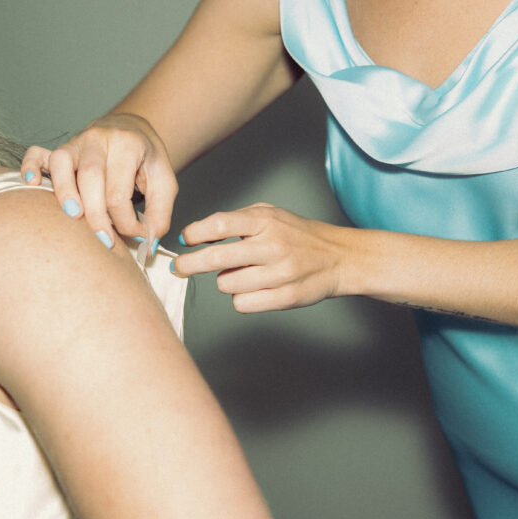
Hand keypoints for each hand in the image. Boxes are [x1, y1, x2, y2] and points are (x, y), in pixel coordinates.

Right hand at [21, 113, 177, 245]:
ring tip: (73, 216)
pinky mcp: (58, 149)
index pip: (119, 191)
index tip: (136, 235)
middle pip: (90, 178)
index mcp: (128, 145)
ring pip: (61, 163)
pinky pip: (36, 153)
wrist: (130, 130)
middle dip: (95, 215)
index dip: (126, 221)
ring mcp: (75, 142)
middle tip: (104, 240)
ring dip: (64, 192)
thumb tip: (148, 244)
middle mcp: (98, 139)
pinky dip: (30, 167)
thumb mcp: (164, 182)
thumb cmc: (145, 161)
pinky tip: (31, 184)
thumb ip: (160, 213)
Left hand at [174, 203, 351, 312]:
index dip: (196, 233)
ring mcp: (280, 274)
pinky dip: (242, 298)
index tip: (184, 240)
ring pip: (226, 284)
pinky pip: (242, 303)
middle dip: (189, 264)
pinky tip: (255, 288)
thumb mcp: (269, 215)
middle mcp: (273, 246)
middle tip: (178, 268)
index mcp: (266, 221)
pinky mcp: (285, 298)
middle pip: (216, 258)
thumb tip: (195, 236)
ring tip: (243, 273)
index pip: (220, 225)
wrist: (339, 257)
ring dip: (227, 281)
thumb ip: (235, 222)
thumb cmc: (297, 235)